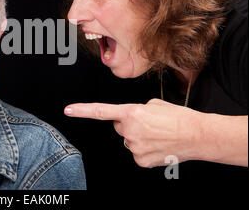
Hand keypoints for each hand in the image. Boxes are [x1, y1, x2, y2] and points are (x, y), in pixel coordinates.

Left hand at [65, 98, 202, 167]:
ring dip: (138, 136)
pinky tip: (157, 145)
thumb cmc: (177, 117)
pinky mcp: (141, 161)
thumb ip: (135, 110)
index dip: (82, 110)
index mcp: (131, 112)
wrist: (197, 135)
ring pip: (128, 140)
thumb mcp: (153, 104)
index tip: (68, 110)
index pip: (101, 111)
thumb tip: (129, 119)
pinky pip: (136, 153)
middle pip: (119, 127)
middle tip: (149, 124)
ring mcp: (135, 147)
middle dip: (129, 124)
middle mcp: (130, 130)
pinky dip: (145, 149)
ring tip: (157, 134)